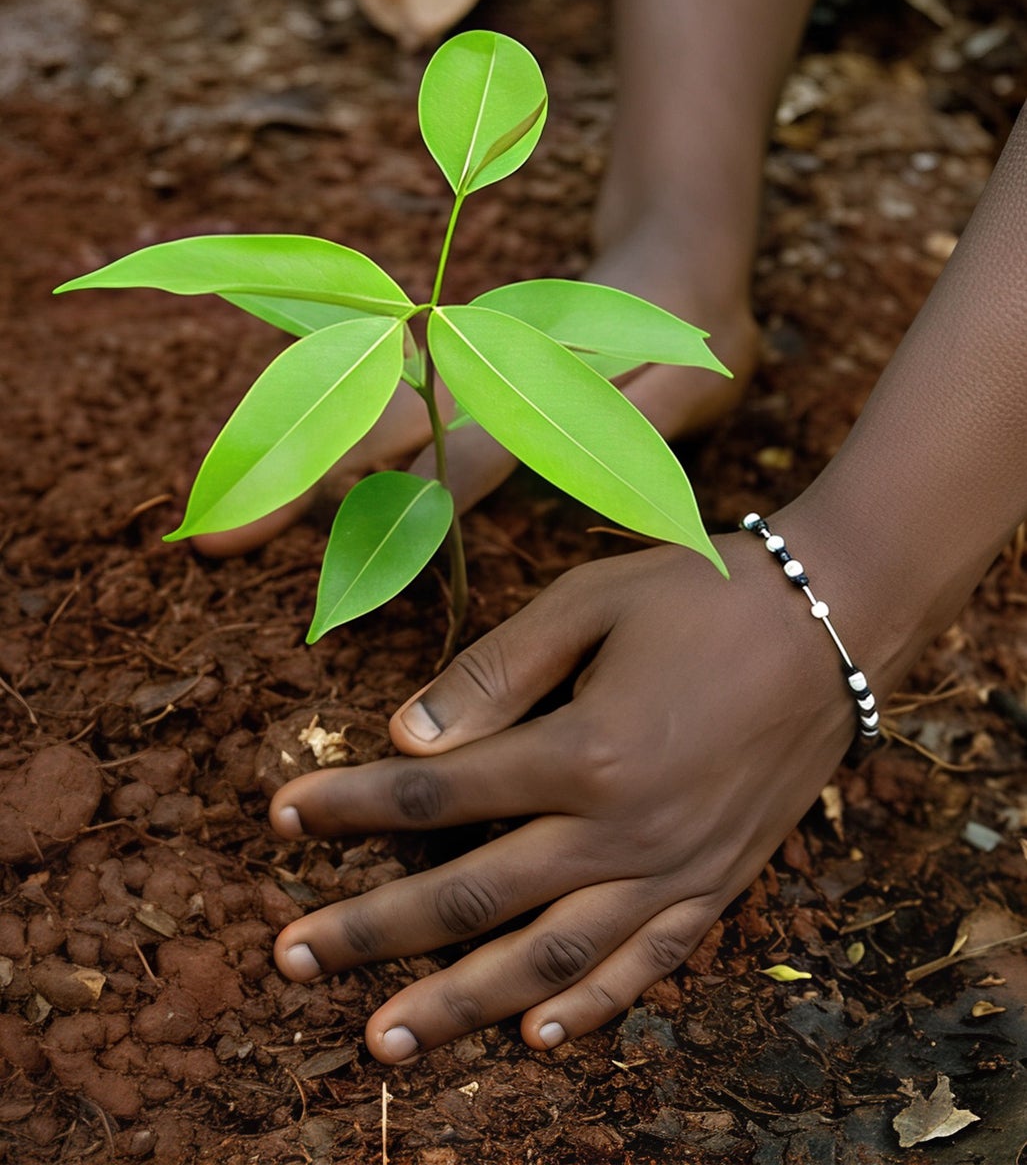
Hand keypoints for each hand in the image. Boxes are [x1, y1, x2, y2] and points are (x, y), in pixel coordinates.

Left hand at [269, 524, 882, 1062]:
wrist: (833, 624)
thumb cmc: (703, 596)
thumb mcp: (588, 603)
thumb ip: (494, 673)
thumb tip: (406, 737)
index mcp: (583, 749)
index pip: (437, 792)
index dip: (351, 806)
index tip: (282, 816)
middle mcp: (622, 829)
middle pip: (473, 894)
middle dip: (373, 928)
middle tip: (291, 957)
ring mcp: (673, 869)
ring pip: (548, 957)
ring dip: (460, 1002)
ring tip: (385, 1038)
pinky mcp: (717, 884)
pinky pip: (647, 965)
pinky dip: (590, 1007)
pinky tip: (534, 1035)